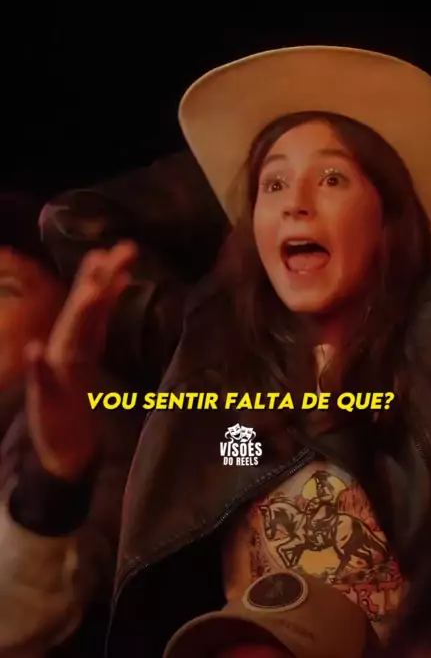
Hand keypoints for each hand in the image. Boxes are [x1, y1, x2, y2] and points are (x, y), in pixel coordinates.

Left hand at [25, 241, 136, 480]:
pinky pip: (99, 322)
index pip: (78, 318)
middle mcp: (69, 344)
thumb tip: (35, 348)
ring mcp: (79, 348)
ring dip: (106, 281)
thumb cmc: (56, 431)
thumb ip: (42, 376)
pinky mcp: (88, 355)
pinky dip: (109, 302)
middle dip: (104, 275)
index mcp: (61, 353)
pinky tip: (119, 285)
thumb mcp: (47, 406)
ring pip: (94, 308)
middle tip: (125, 247)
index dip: (91, 295)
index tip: (102, 271)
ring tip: (119, 253)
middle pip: (88, 304)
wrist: (62, 451)